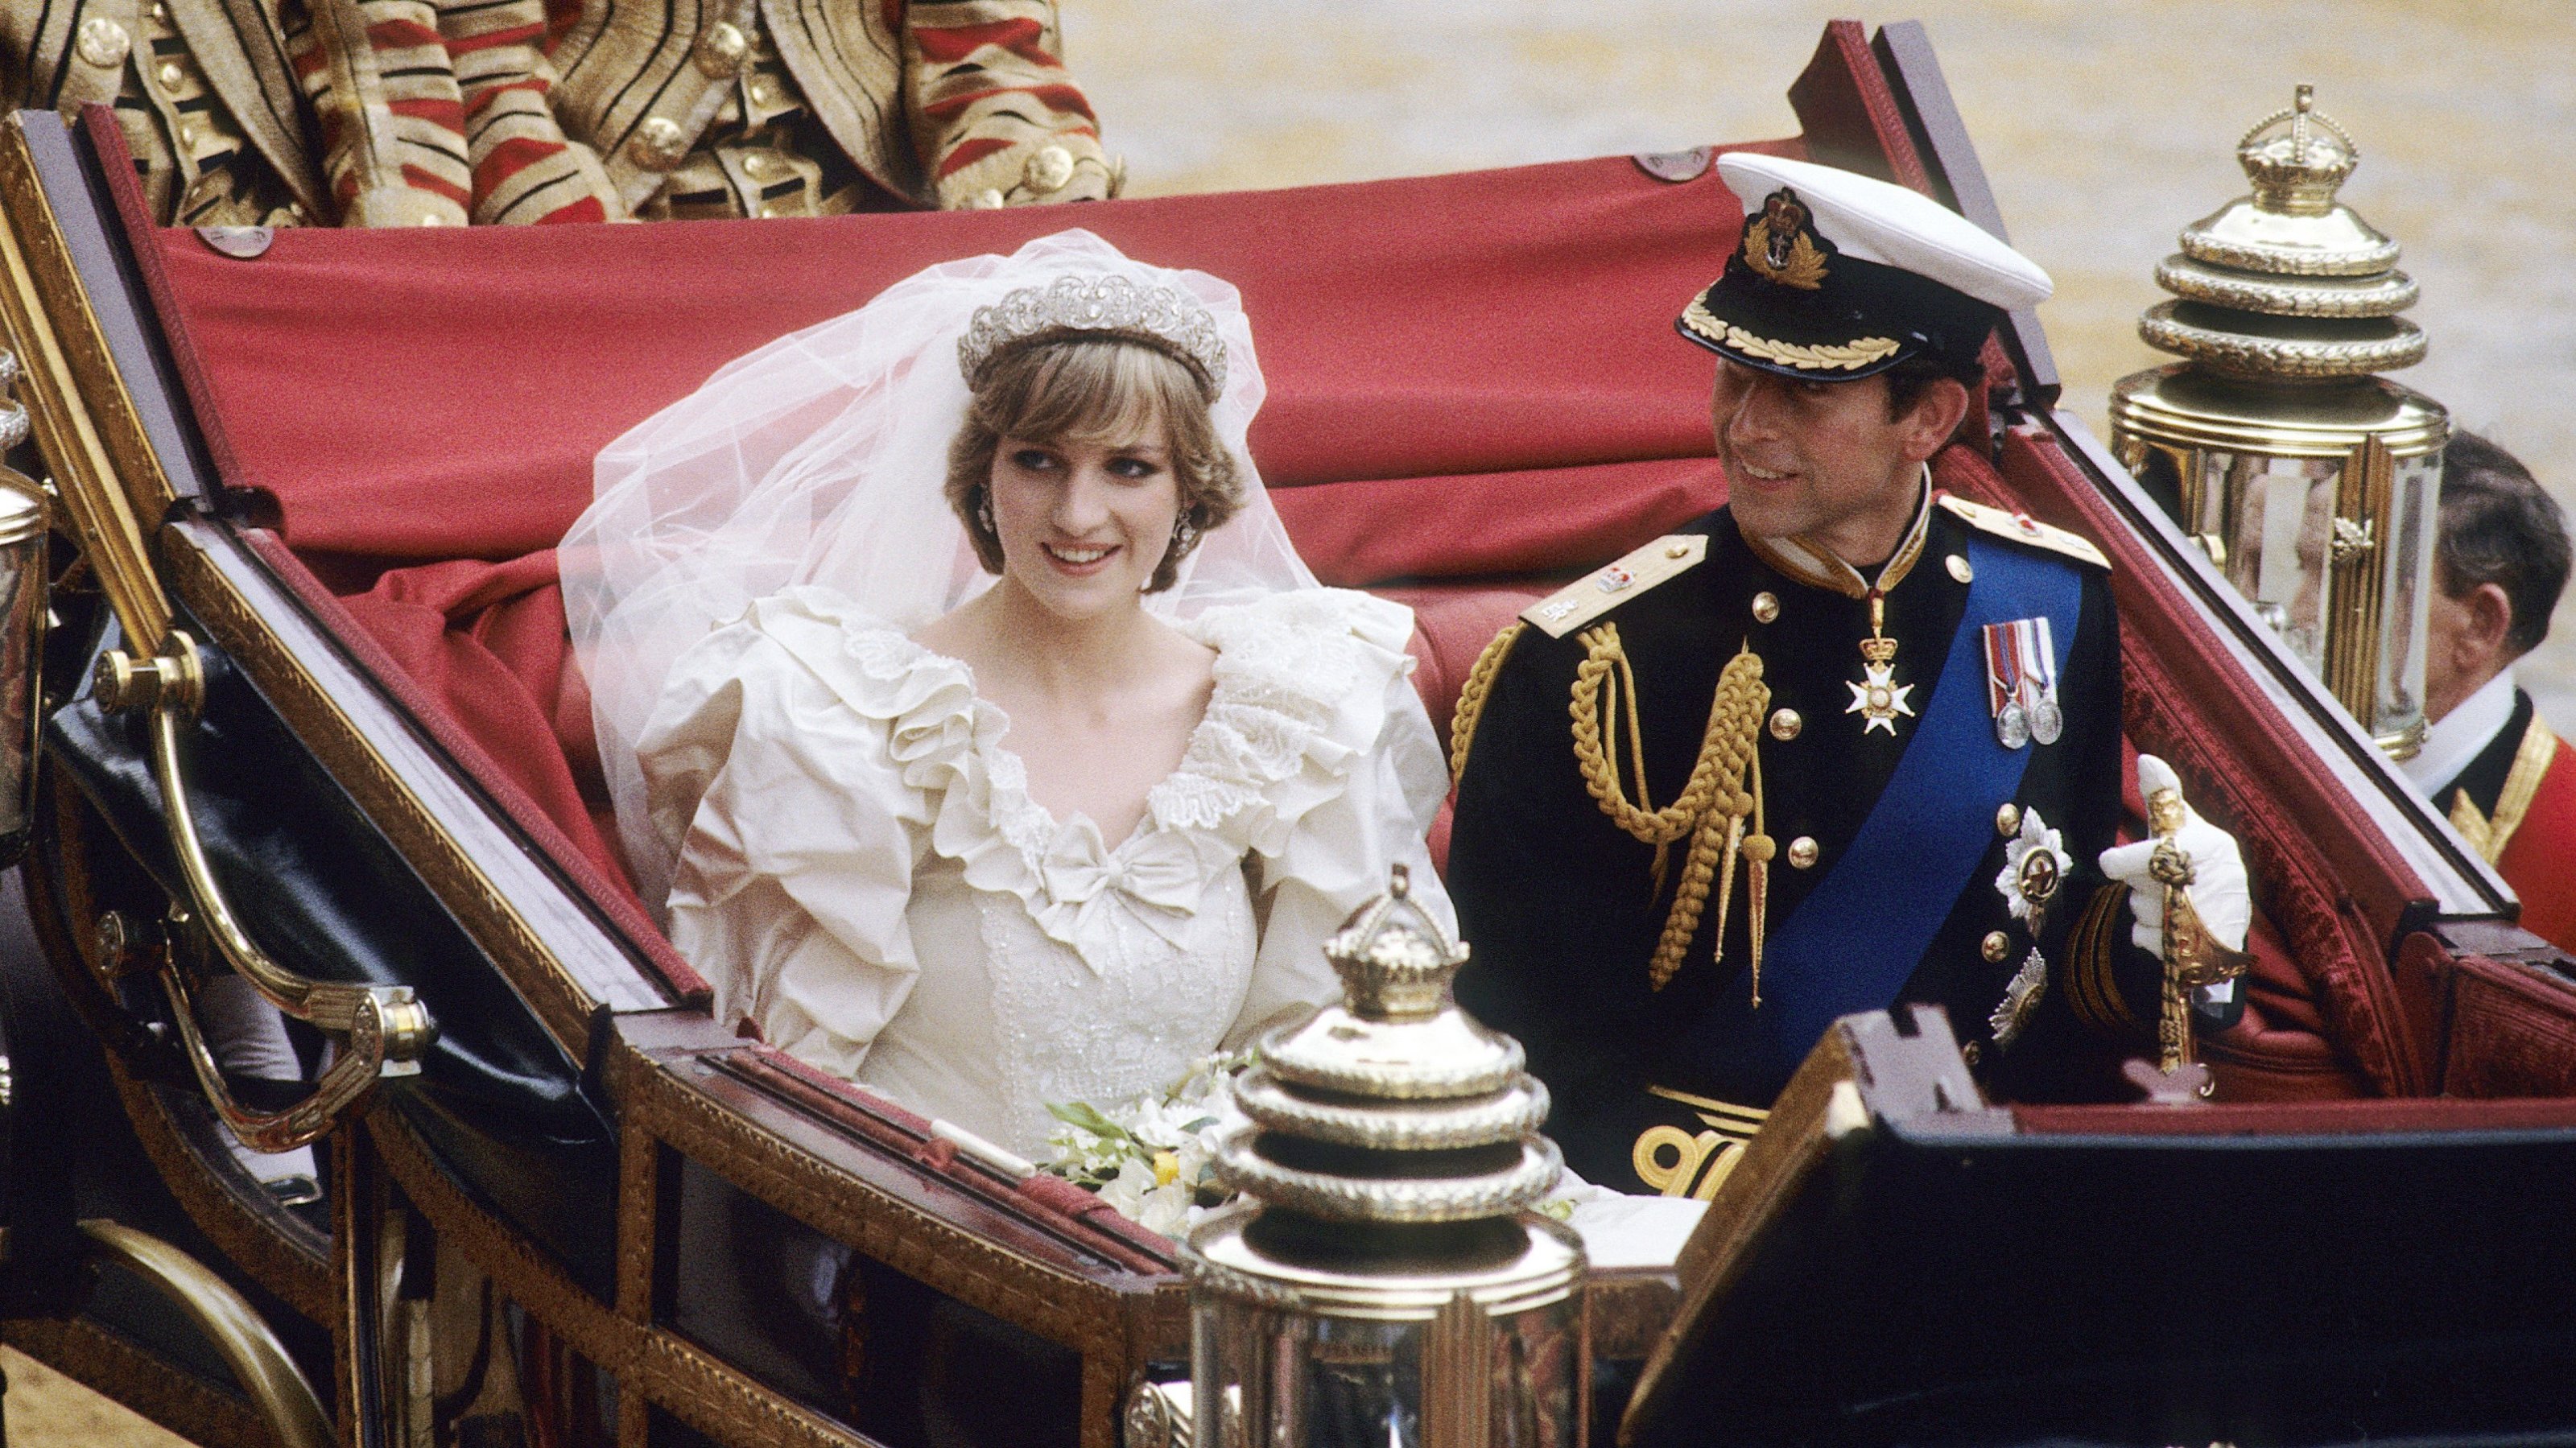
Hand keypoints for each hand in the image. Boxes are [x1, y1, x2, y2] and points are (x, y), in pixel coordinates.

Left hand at [2097, 754, 2249, 960]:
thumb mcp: (2185, 824)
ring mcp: (2206, 919)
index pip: (2147, 857)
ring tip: (2169, 902)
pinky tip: (2166, 926)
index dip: (2123, 862)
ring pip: (2141, 912)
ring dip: (2145, 908)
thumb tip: (2146, 759)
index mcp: (2207, 846)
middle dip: (2140, 884)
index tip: (2112, 862)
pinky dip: (2146, 933)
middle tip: (2158, 881)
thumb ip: (2164, 795)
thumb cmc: (2198, 859)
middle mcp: (2211, 882)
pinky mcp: (2196, 950)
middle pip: (2140, 887)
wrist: (2228, 913)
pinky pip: (2143, 938)